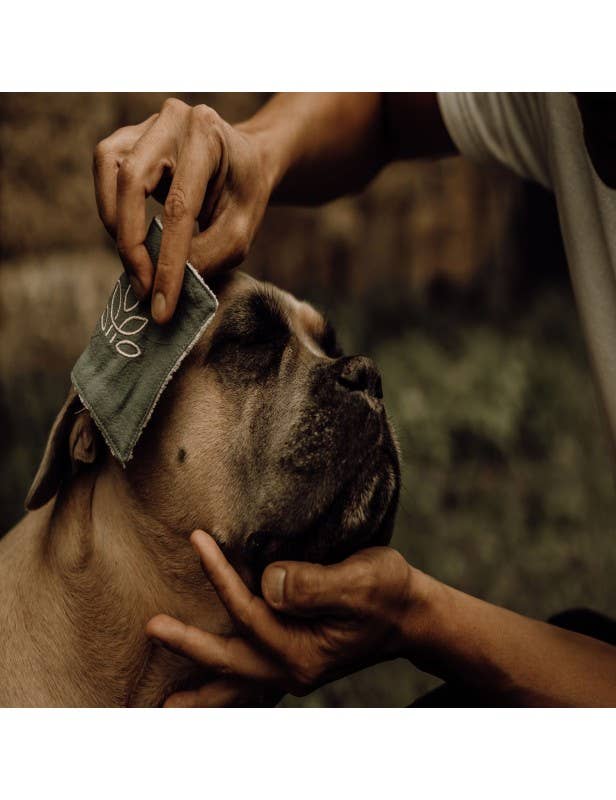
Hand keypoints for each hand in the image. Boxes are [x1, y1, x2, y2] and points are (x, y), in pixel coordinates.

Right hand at [93, 98, 271, 322]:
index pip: (180, 206)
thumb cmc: (245, 194)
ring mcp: (145, 124)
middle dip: (132, 244)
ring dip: (116, 227)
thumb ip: (209, 255)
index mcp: (209, 136)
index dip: (168, 261)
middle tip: (144, 289)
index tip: (162, 305)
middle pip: (131, 180)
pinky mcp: (127, 138)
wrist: (244, 161)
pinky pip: (105, 171)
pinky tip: (131, 237)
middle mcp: (173, 119)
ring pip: (109, 171)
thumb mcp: (241, 230)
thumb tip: (167, 283)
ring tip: (138, 266)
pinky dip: (112, 210)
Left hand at [146, 530, 420, 706]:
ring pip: (237, 684)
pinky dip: (228, 691)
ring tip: (166, 705)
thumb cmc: (390, 592)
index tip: (198, 540)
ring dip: (201, 691)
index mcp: (304, 650)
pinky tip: (213, 693)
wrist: (414, 616)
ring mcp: (293, 670)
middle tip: (151, 626)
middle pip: (230, 660)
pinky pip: (252, 684)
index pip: (250, 612)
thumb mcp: (362, 581)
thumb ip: (314, 584)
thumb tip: (267, 581)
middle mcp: (293, 668)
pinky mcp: (296, 662)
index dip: (221, 575)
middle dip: (189, 644)